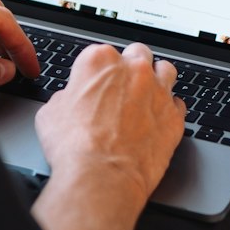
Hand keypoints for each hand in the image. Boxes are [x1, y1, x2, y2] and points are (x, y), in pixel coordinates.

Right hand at [35, 41, 184, 208]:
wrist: (101, 177)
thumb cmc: (74, 147)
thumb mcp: (51, 113)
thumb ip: (67, 97)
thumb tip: (71, 100)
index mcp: (100, 61)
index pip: (101, 53)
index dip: (97, 71)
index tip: (95, 84)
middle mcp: (134, 69)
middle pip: (138, 54)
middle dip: (130, 67)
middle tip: (121, 87)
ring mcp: (158, 91)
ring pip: (165, 70)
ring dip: (156, 80)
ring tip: (146, 96)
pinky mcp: (175, 116)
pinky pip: (178, 104)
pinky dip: (168, 110)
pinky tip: (157, 121)